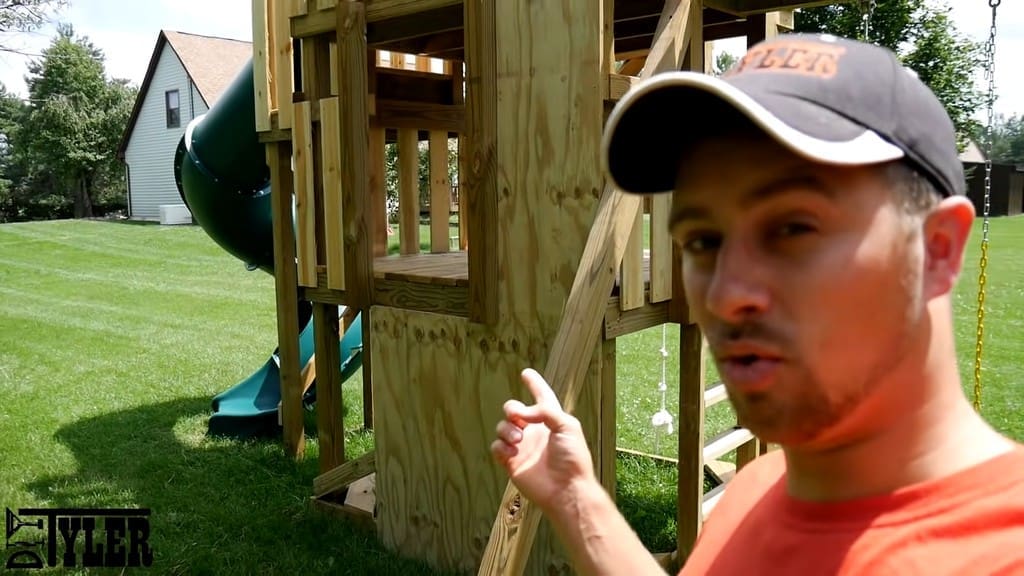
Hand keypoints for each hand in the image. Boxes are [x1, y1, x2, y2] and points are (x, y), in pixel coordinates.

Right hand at [491, 368, 596, 513]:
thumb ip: (545, 411)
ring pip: (502, 427)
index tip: (526, 373)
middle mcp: (535, 431)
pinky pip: (497, 447)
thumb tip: (522, 413)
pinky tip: (512, 452)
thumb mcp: (567, 426)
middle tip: (518, 417)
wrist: (566, 489)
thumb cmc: (573, 458)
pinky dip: (501, 446)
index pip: (542, 397)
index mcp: (551, 420)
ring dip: (507, 429)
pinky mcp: (512, 462)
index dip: (535, 384)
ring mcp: (522, 447)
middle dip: (512, 408)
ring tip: (518, 439)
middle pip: (514, 409)